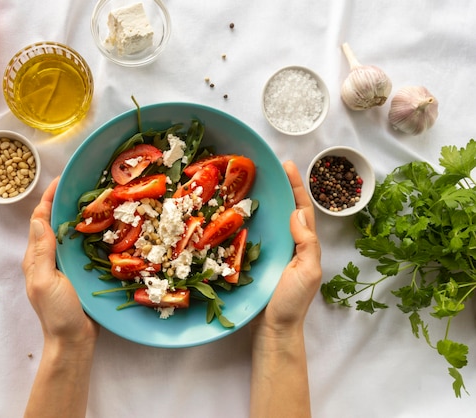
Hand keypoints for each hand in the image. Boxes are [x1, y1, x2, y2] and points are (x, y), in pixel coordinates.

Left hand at [22, 176, 98, 347]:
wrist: (74, 341)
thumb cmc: (57, 314)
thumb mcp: (45, 282)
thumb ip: (42, 252)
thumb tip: (39, 219)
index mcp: (36, 257)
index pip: (40, 220)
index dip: (48, 199)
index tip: (61, 180)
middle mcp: (50, 257)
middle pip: (56, 222)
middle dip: (66, 201)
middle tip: (85, 184)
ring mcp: (66, 264)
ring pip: (72, 232)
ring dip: (81, 215)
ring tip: (98, 198)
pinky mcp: (82, 272)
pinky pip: (86, 246)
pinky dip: (93, 233)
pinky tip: (107, 225)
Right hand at [249, 160, 320, 417]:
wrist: (272, 330)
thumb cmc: (292, 303)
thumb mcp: (307, 272)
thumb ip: (307, 243)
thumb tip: (297, 213)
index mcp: (304, 245)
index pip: (302, 209)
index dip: (297, 186)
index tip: (286, 165)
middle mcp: (289, 244)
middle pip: (285, 209)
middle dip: (279, 187)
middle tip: (264, 168)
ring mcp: (272, 252)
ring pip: (268, 220)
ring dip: (261, 201)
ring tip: (247, 182)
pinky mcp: (255, 261)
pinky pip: (251, 235)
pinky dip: (245, 221)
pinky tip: (233, 212)